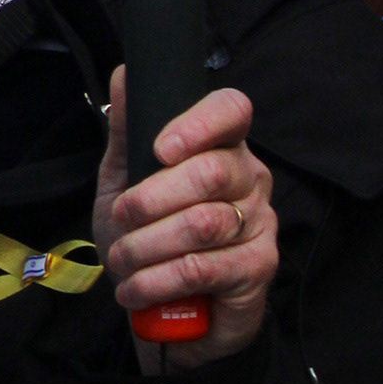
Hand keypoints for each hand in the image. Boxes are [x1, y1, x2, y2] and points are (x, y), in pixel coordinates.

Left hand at [94, 73, 276, 371]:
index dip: (198, 123)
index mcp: (221, 144)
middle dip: (153, 197)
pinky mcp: (260, 268)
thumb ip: (128, 129)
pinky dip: (161, 279)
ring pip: (204, 223)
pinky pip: (206, 268)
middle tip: (122, 217)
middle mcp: (250, 176)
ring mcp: (260, 222)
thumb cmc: (146, 233)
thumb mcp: (124, 177)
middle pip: (211, 171)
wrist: (166, 309)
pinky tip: (136, 288)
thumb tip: (124, 74)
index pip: (231, 110)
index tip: (160, 148)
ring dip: (150, 244)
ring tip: (122, 259)